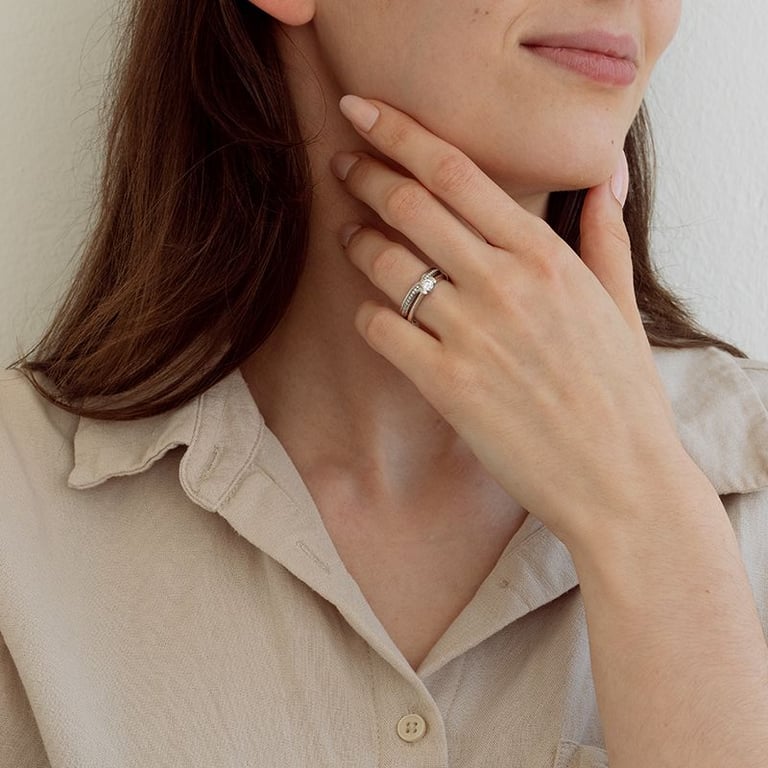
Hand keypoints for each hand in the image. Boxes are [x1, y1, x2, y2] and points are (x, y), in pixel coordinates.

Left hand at [331, 94, 701, 545]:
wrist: (620, 480)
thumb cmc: (622, 395)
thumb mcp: (621, 306)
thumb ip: (606, 236)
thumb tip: (605, 178)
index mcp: (544, 256)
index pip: (458, 172)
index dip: (402, 134)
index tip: (366, 112)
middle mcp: (503, 283)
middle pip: (411, 205)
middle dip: (366, 175)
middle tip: (342, 164)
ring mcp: (471, 333)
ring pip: (387, 264)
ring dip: (358, 243)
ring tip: (349, 236)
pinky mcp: (446, 384)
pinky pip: (380, 330)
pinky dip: (367, 316)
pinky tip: (372, 315)